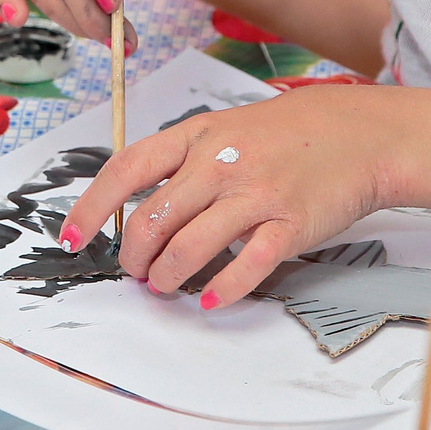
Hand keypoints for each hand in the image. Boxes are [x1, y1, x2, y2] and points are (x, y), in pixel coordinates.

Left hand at [56, 84, 389, 307]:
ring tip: (166, 287)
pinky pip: (245, 268)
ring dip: (168, 278)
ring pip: (189, 248)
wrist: (357, 133)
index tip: (73, 237)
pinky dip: (221, 291)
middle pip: (152, 219)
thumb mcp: (224, 129)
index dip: (92, 207)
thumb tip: (136, 209)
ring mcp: (255, 194)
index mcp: (197, 135)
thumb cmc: (284, 135)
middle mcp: (220, 163)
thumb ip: (183, 162)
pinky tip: (209, 300)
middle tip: (136, 273)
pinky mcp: (289, 225)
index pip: (127, 170)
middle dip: (134, 258)